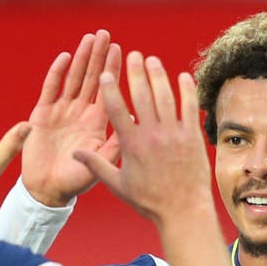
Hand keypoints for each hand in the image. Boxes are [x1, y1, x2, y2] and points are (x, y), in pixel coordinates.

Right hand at [22, 30, 121, 206]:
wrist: (47, 192)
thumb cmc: (75, 182)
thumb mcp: (102, 166)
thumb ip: (114, 145)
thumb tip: (134, 120)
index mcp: (97, 124)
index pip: (108, 92)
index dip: (113, 71)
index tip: (123, 50)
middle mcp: (81, 113)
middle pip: (92, 79)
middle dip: (99, 56)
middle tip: (106, 34)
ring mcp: (61, 112)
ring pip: (74, 79)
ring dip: (82, 58)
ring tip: (89, 39)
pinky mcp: (42, 115)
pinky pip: (51, 90)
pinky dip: (57, 74)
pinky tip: (65, 58)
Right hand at [74, 53, 211, 225]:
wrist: (182, 210)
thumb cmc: (148, 200)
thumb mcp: (117, 184)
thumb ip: (96, 164)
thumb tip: (74, 153)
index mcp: (131, 145)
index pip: (116, 111)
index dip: (110, 90)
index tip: (106, 74)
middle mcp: (152, 135)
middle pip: (142, 96)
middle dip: (136, 73)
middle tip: (132, 55)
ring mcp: (174, 134)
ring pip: (165, 97)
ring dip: (158, 76)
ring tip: (152, 60)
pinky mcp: (192, 137)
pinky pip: (189, 108)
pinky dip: (186, 90)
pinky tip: (182, 76)